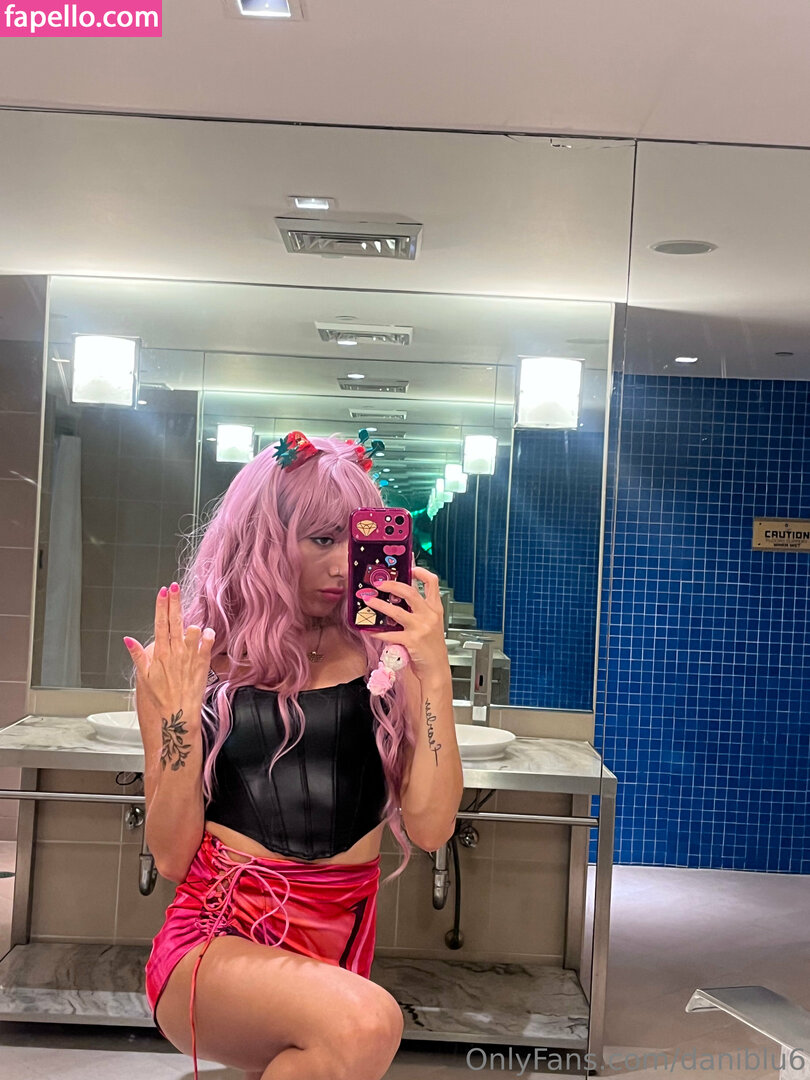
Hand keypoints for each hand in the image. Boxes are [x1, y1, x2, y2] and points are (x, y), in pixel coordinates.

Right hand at [123, 583, 214, 719]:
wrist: (178, 714)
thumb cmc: (162, 697)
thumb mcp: (144, 677)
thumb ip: (138, 655)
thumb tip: (128, 640)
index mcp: (160, 653)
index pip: (160, 623)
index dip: (161, 606)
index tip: (163, 591)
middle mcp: (175, 651)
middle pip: (174, 620)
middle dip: (174, 602)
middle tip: (173, 587)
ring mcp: (190, 656)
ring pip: (192, 629)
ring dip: (191, 623)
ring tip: (189, 624)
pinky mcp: (203, 662)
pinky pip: (208, 642)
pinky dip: (208, 635)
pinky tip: (206, 633)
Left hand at [365, 566, 450, 684]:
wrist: (436, 669)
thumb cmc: (432, 648)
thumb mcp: (432, 625)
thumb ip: (420, 612)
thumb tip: (400, 600)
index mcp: (435, 609)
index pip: (432, 582)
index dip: (420, 571)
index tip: (408, 568)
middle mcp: (429, 615)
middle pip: (409, 591)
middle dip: (392, 584)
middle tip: (379, 584)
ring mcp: (420, 627)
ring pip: (395, 611)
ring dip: (378, 605)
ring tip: (368, 601)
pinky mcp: (411, 641)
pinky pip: (389, 633)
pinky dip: (378, 631)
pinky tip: (370, 630)